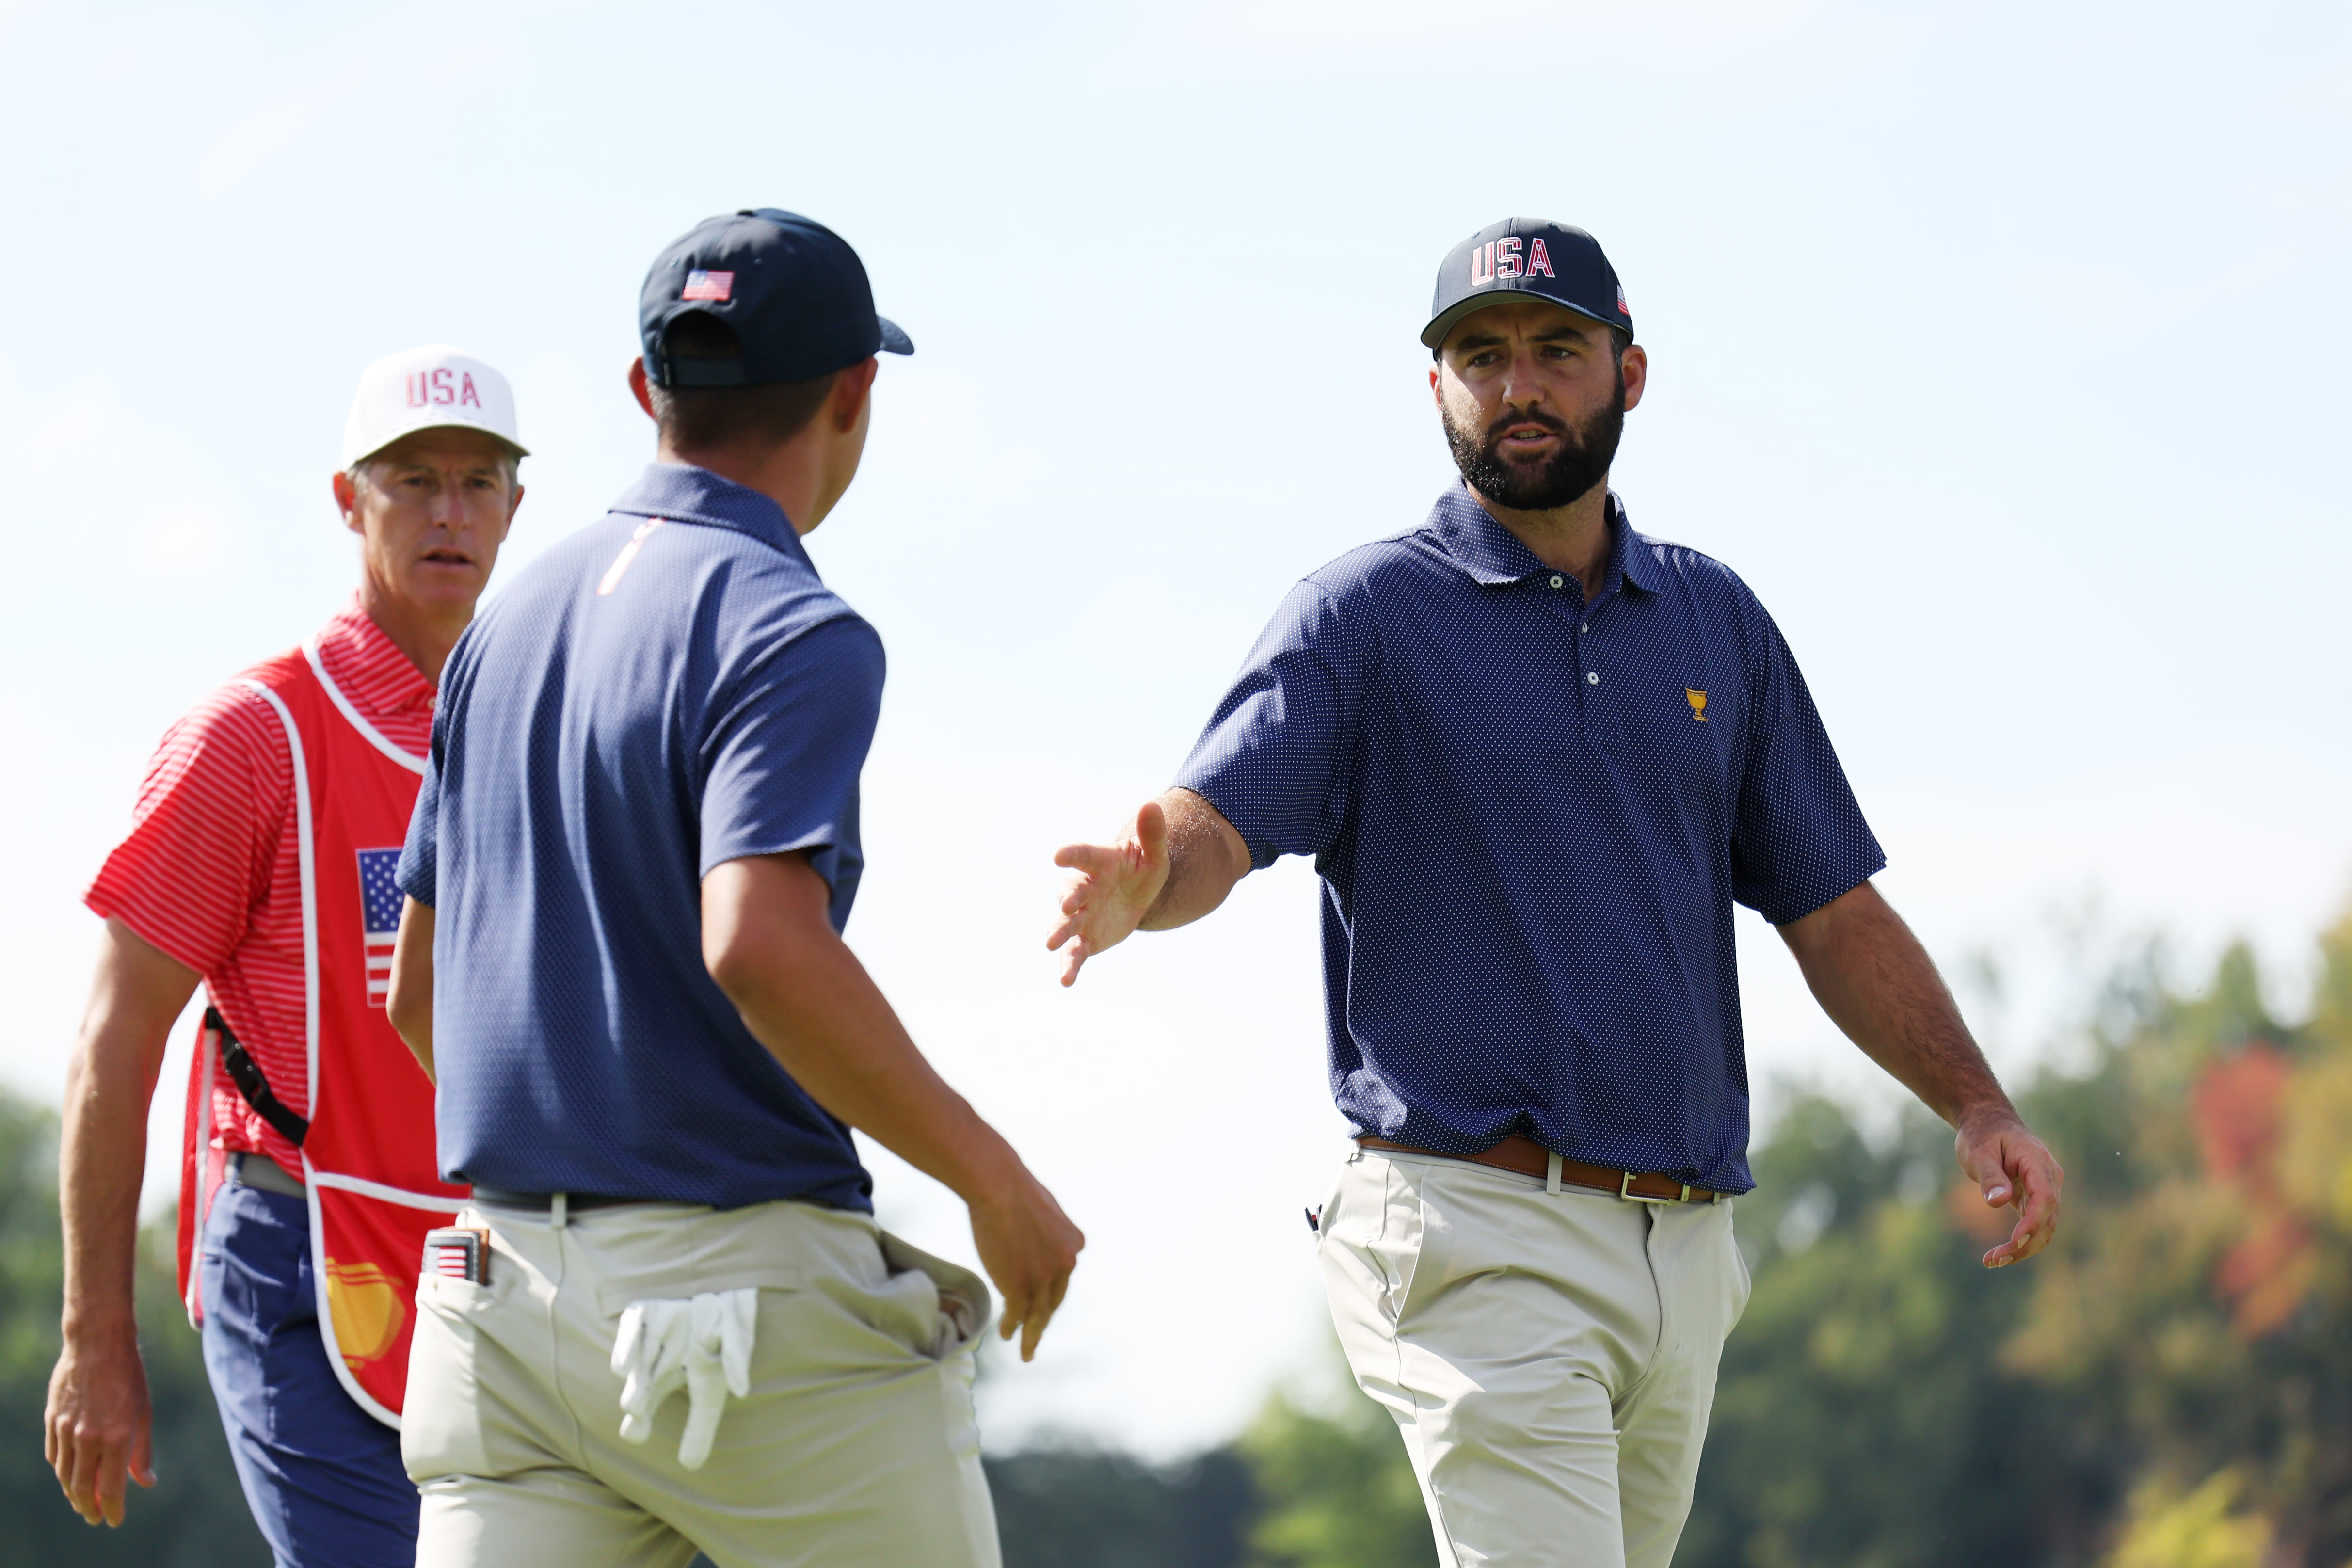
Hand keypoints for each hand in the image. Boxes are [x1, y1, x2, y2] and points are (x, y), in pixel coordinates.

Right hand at [44, 1330, 156, 1526]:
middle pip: (82, 1488)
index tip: (114, 1521)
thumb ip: (141, 1452)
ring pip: (64, 1475)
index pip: (110, 1489)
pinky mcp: (52, 1421)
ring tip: (81, 1500)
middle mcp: (88, 1438)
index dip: (112, 1509)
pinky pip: (54, 1456)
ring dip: (72, 1492)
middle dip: (88, 1507)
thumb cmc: (128, 1378)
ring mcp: (66, 1430)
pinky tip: (69, 1474)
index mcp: (116, 1438)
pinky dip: (61, 1470)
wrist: (98, 1345)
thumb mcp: (143, 1414)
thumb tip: (146, 1482)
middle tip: (94, 1517)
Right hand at [966, 1169, 1084, 1361]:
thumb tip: (1040, 1237)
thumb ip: (1048, 1232)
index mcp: (1074, 1244)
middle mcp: (1065, 1263)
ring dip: (1031, 1334)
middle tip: (1036, 1338)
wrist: (998, 1186)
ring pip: (1038, 1313)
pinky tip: (1007, 1334)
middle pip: (1053, 1299)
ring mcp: (1043, 1277)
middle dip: (1043, 1320)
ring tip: (1026, 1351)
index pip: (1062, 1276)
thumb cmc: (1014, 1189)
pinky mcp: (1019, 1284)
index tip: (1040, 1302)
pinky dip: (1013, 1326)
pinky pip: (1017, 1313)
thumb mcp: (1046, 1211)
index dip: (1049, 1290)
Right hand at [1048, 800, 1170, 985]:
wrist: (1137, 896)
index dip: (1072, 856)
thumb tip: (1152, 804)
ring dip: (1059, 932)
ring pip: (1066, 924)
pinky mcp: (1086, 939)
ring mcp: (1082, 915)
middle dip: (1067, 899)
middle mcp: (1085, 889)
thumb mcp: (1154, 853)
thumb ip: (1152, 833)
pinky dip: (1069, 966)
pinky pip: (1075, 953)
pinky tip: (1066, 981)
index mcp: (1099, 863)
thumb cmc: (1142, 868)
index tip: (1059, 856)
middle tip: (1066, 905)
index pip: (1084, 856)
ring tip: (1050, 944)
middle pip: (1071, 892)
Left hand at [1955, 1108, 2062, 1267]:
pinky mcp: (2035, 1199)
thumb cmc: (1983, 1135)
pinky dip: (2020, 1242)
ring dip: (2023, 1248)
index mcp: (2038, 1163)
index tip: (2014, 1242)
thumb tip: (1999, 1202)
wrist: (1988, 1123)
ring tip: (1992, 1262)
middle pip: (2047, 1219)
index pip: (2045, 1199)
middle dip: (2025, 1244)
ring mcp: (2045, 1189)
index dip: (2033, 1223)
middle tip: (1994, 1260)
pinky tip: (1998, 1255)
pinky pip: (2035, 1225)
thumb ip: (1990, 1176)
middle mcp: (2049, 1178)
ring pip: (2044, 1227)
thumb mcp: (1979, 1152)